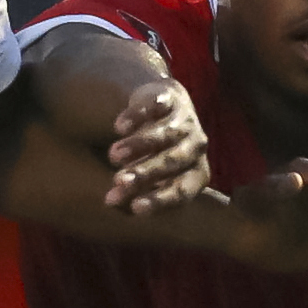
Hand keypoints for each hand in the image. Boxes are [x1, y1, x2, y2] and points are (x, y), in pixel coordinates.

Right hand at [99, 77, 208, 214]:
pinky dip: (137, 116)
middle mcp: (196, 148)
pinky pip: (155, 107)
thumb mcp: (152, 178)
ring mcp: (185, 121)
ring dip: (138, 145)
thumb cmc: (155, 156)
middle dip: (144, 173)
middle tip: (119, 181)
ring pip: (163, 135)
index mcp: (197, 174)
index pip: (181, 191)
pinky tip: (119, 127)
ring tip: (113, 155)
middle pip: (171, 162)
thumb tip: (111, 203)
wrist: (164, 110)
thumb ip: (135, 191)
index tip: (134, 209)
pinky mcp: (170, 99)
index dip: (159, 200)